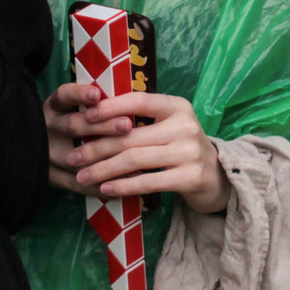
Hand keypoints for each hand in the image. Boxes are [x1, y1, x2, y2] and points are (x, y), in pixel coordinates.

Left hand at [42, 85, 227, 213]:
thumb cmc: (181, 147)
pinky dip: (123, 186)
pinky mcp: (191, 177)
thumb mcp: (168, 126)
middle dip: (96, 147)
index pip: (139, 100)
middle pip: (131, 136)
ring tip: (82, 176)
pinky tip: (105, 189)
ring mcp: (190, 152)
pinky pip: (148, 182)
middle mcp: (186, 125)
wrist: (217, 176)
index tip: (84, 117)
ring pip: (135, 159)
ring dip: (104, 169)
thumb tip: (92, 116)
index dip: (109, 108)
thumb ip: (141, 120)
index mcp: (177, 106)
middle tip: (73, 157)